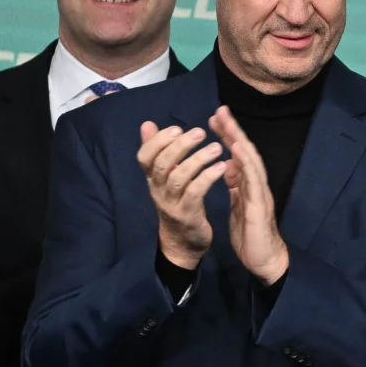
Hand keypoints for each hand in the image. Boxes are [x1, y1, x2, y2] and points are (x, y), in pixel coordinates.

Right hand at [138, 119, 224, 268]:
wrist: (183, 242)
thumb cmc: (177, 202)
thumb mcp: (165, 177)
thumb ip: (158, 151)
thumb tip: (147, 124)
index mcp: (152, 178)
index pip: (144, 156)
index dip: (157, 141)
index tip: (176, 128)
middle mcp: (157, 190)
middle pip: (162, 164)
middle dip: (180, 146)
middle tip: (200, 132)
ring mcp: (171, 204)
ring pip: (179, 178)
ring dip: (198, 160)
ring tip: (217, 148)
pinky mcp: (187, 215)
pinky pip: (195, 193)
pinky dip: (208, 178)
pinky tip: (222, 167)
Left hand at [212, 107, 288, 284]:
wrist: (264, 260)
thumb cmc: (251, 236)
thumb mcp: (238, 206)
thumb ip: (235, 186)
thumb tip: (227, 166)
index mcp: (248, 185)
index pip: (236, 155)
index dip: (226, 136)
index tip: (213, 119)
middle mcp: (256, 184)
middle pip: (244, 151)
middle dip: (232, 130)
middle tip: (219, 109)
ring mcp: (260, 192)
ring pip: (250, 160)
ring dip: (239, 138)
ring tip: (227, 121)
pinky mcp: (260, 204)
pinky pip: (253, 179)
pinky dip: (245, 161)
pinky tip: (236, 148)